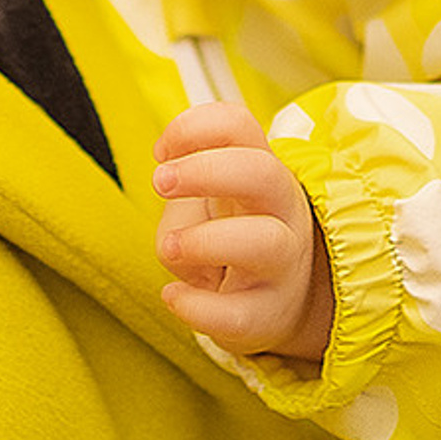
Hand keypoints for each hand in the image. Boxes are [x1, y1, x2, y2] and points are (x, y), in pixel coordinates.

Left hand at [149, 101, 333, 364]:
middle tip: (160, 181)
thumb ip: (183, 184)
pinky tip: (174, 297)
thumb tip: (167, 181)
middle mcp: (280, 210)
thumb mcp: (209, 199)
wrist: (277, 299)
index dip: (194, 127)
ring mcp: (280, 265)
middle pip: (261, 171)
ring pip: (264, 242)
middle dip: (205, 171)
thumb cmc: (232, 233)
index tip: (161, 153)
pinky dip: (198, 307)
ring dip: (204, 240)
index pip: (239, 125)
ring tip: (170, 247)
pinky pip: (238, 314)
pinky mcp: (266, 314)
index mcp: (262, 170)